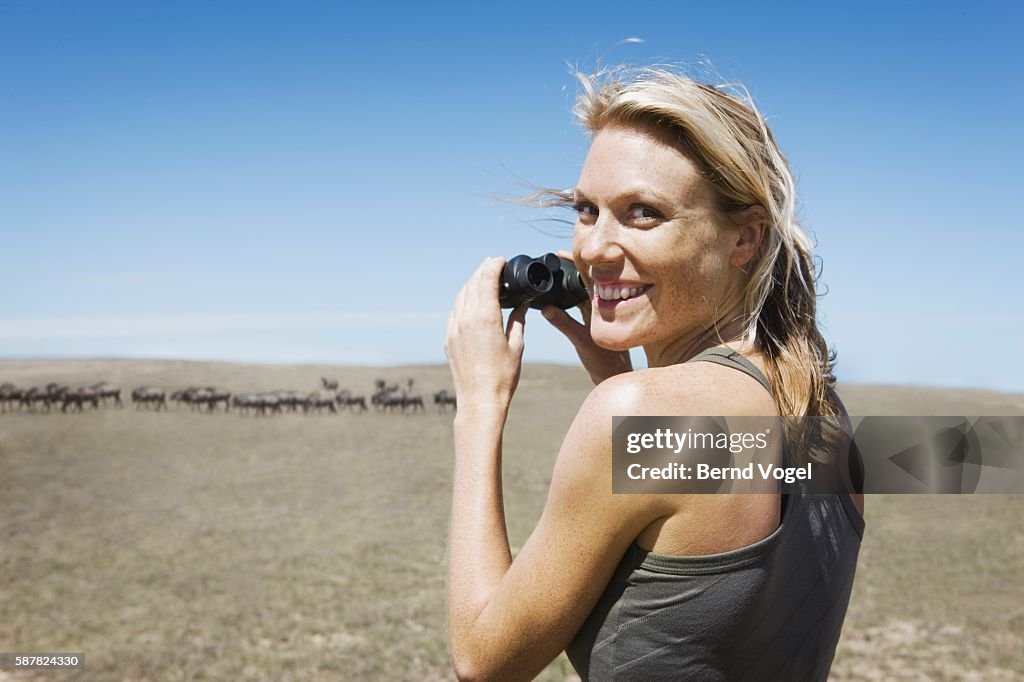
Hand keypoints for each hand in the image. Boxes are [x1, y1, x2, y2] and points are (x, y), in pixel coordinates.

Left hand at [445, 257, 528, 409]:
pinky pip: (454, 312)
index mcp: (485, 318)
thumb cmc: (503, 376)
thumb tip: (523, 304)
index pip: (487, 280)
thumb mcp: (517, 345)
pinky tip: (470, 302)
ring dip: (471, 284)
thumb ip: (518, 320)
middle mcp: (466, 319)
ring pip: (460, 297)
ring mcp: (454, 329)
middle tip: (493, 264)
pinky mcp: (448, 340)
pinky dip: (462, 301)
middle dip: (482, 271)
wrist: (479, 401)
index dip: (494, 266)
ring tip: (482, 279)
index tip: (501, 260)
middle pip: (472, 284)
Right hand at [541, 252, 631, 384]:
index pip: (586, 276)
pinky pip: (578, 301)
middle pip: (582, 279)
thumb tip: (545, 308)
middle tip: (552, 254)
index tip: (558, 253)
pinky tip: (558, 290)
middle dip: (569, 266)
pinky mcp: (591, 319)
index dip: (573, 263)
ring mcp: (595, 311)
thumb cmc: (603, 360)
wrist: (613, 374)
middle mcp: (599, 304)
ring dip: (569, 278)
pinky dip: (569, 294)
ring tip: (554, 266)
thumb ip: (563, 324)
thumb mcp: (581, 340)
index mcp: (599, 304)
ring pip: (580, 290)